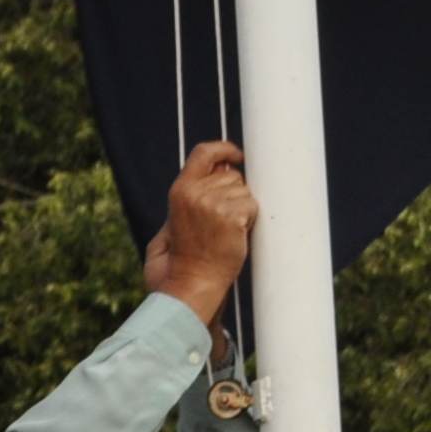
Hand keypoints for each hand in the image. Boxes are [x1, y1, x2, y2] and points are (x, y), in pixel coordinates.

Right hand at [143, 139, 256, 322]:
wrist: (190, 282)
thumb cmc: (184, 257)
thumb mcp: (177, 218)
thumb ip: (195, 194)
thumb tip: (225, 172)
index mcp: (179, 190)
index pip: (204, 153)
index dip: (224, 149)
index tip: (238, 155)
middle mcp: (195, 192)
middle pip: (233, 176)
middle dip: (234, 194)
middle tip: (223, 220)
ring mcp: (213, 203)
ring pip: (245, 192)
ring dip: (243, 210)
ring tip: (226, 231)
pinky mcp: (232, 216)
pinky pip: (253, 207)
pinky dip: (250, 221)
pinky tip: (235, 236)